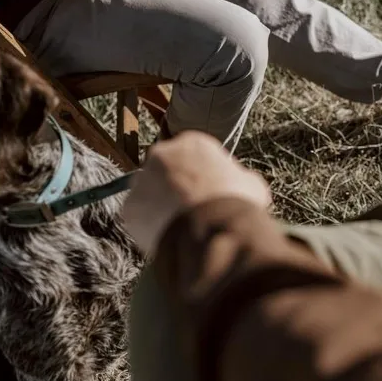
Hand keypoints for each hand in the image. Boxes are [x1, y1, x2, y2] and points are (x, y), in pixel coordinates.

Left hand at [122, 132, 272, 255]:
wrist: (212, 229)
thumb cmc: (236, 202)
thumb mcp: (251, 184)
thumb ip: (240, 178)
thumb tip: (242, 184)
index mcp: (192, 142)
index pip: (194, 157)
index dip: (204, 177)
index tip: (212, 194)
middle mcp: (161, 154)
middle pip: (167, 172)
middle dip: (177, 189)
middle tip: (195, 211)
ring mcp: (142, 180)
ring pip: (150, 194)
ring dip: (162, 207)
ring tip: (183, 228)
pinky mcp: (130, 207)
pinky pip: (140, 218)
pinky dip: (151, 228)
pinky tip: (171, 237)